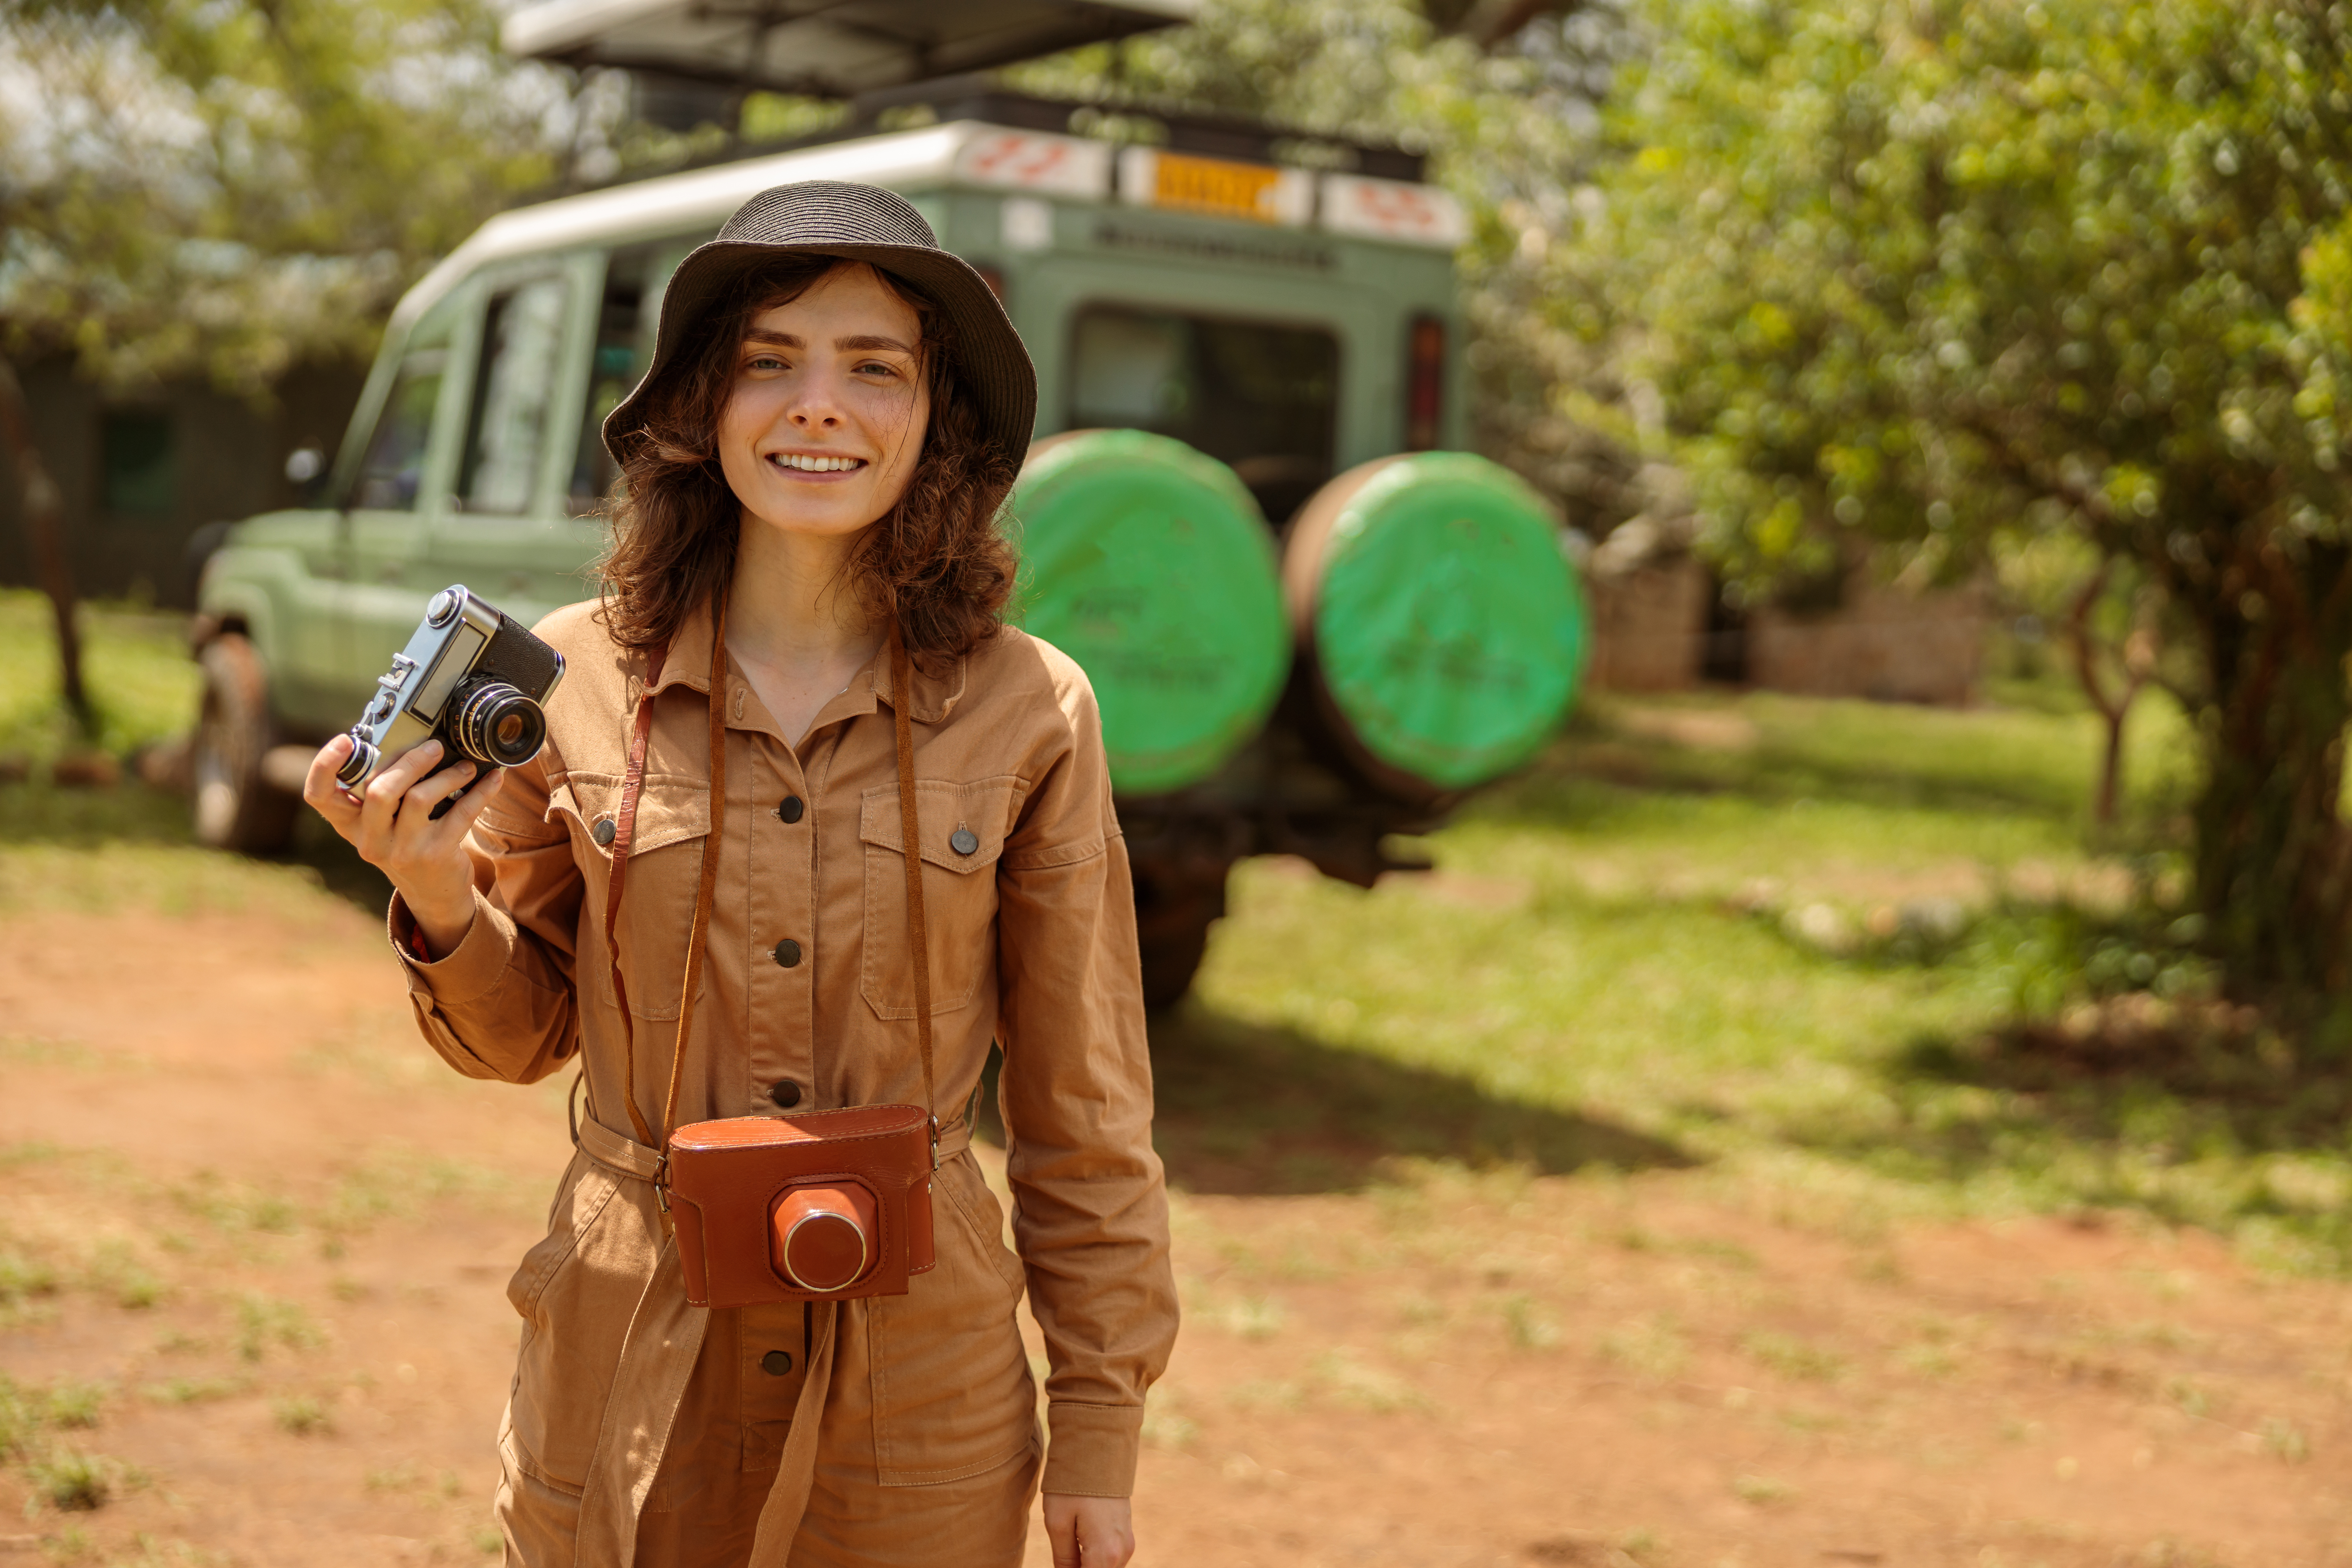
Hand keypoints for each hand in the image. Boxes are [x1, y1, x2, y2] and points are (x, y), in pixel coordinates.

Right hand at [303, 736, 502, 953]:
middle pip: (379, 791)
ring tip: (466, 765)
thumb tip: (406, 738)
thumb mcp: (382, 823)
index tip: (345, 739)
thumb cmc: (405, 842)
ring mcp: (401, 850)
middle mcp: (370, 840)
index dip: (324, 766)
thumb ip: (381, 790)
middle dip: (409, 762)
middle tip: (434, 746)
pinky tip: (493, 778)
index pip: (319, 796)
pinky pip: (461, 813)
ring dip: (448, 774)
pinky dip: (481, 792)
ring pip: (419, 798)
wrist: (432, 892)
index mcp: (349, 825)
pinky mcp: (435, 855)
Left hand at [1043, 1494, 1133, 1567]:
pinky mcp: (1126, 1534)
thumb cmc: (1074, 1485)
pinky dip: (1095, 1560)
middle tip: (1062, 1556)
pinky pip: (1110, 1558)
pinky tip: (1077, 1547)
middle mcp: (1121, 1553)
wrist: (1100, 1450)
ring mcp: (1127, 1543)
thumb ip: (1063, 1560)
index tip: (1061, 1561)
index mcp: (1104, 1554)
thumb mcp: (1058, 1523)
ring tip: (1068, 1547)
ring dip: (1087, 1565)